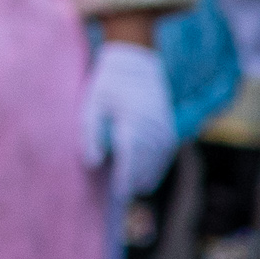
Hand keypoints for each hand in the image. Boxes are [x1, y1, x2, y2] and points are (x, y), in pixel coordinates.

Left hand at [83, 41, 175, 196]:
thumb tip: (92, 164)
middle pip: (147, 162)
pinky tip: (149, 173)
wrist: (135, 60)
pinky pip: (166, 151)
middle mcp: (153, 125)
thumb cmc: (107, 84)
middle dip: (135, 180)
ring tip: (136, 190)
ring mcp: (164, 125)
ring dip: (149, 175)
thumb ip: (91, 135)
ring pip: (159, 159)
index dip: (125, 178)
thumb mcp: (91, 106)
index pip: (130, 158)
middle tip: (124, 198)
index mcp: (132, 121)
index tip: (118, 194)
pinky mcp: (169, 124)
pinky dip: (158, 164)